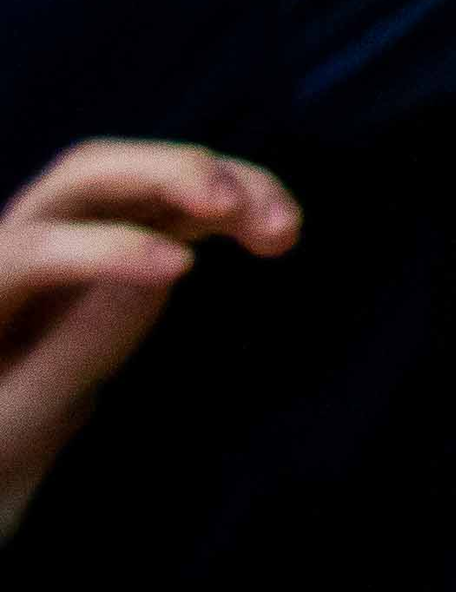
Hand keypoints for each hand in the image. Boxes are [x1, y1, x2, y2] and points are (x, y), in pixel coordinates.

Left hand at [0, 140, 301, 524]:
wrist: (3, 419)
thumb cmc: (1, 426)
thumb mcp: (18, 421)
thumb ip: (73, 355)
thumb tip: (166, 268)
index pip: (32, 250)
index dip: (105, 251)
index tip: (184, 272)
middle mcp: (24, 231)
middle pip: (90, 171)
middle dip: (170, 174)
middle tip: (233, 204)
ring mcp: (78, 225)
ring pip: (150, 173)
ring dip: (225, 184)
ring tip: (285, 227)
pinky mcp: (126, 229)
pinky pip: (185, 199)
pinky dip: (237, 201)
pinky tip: (277, 230)